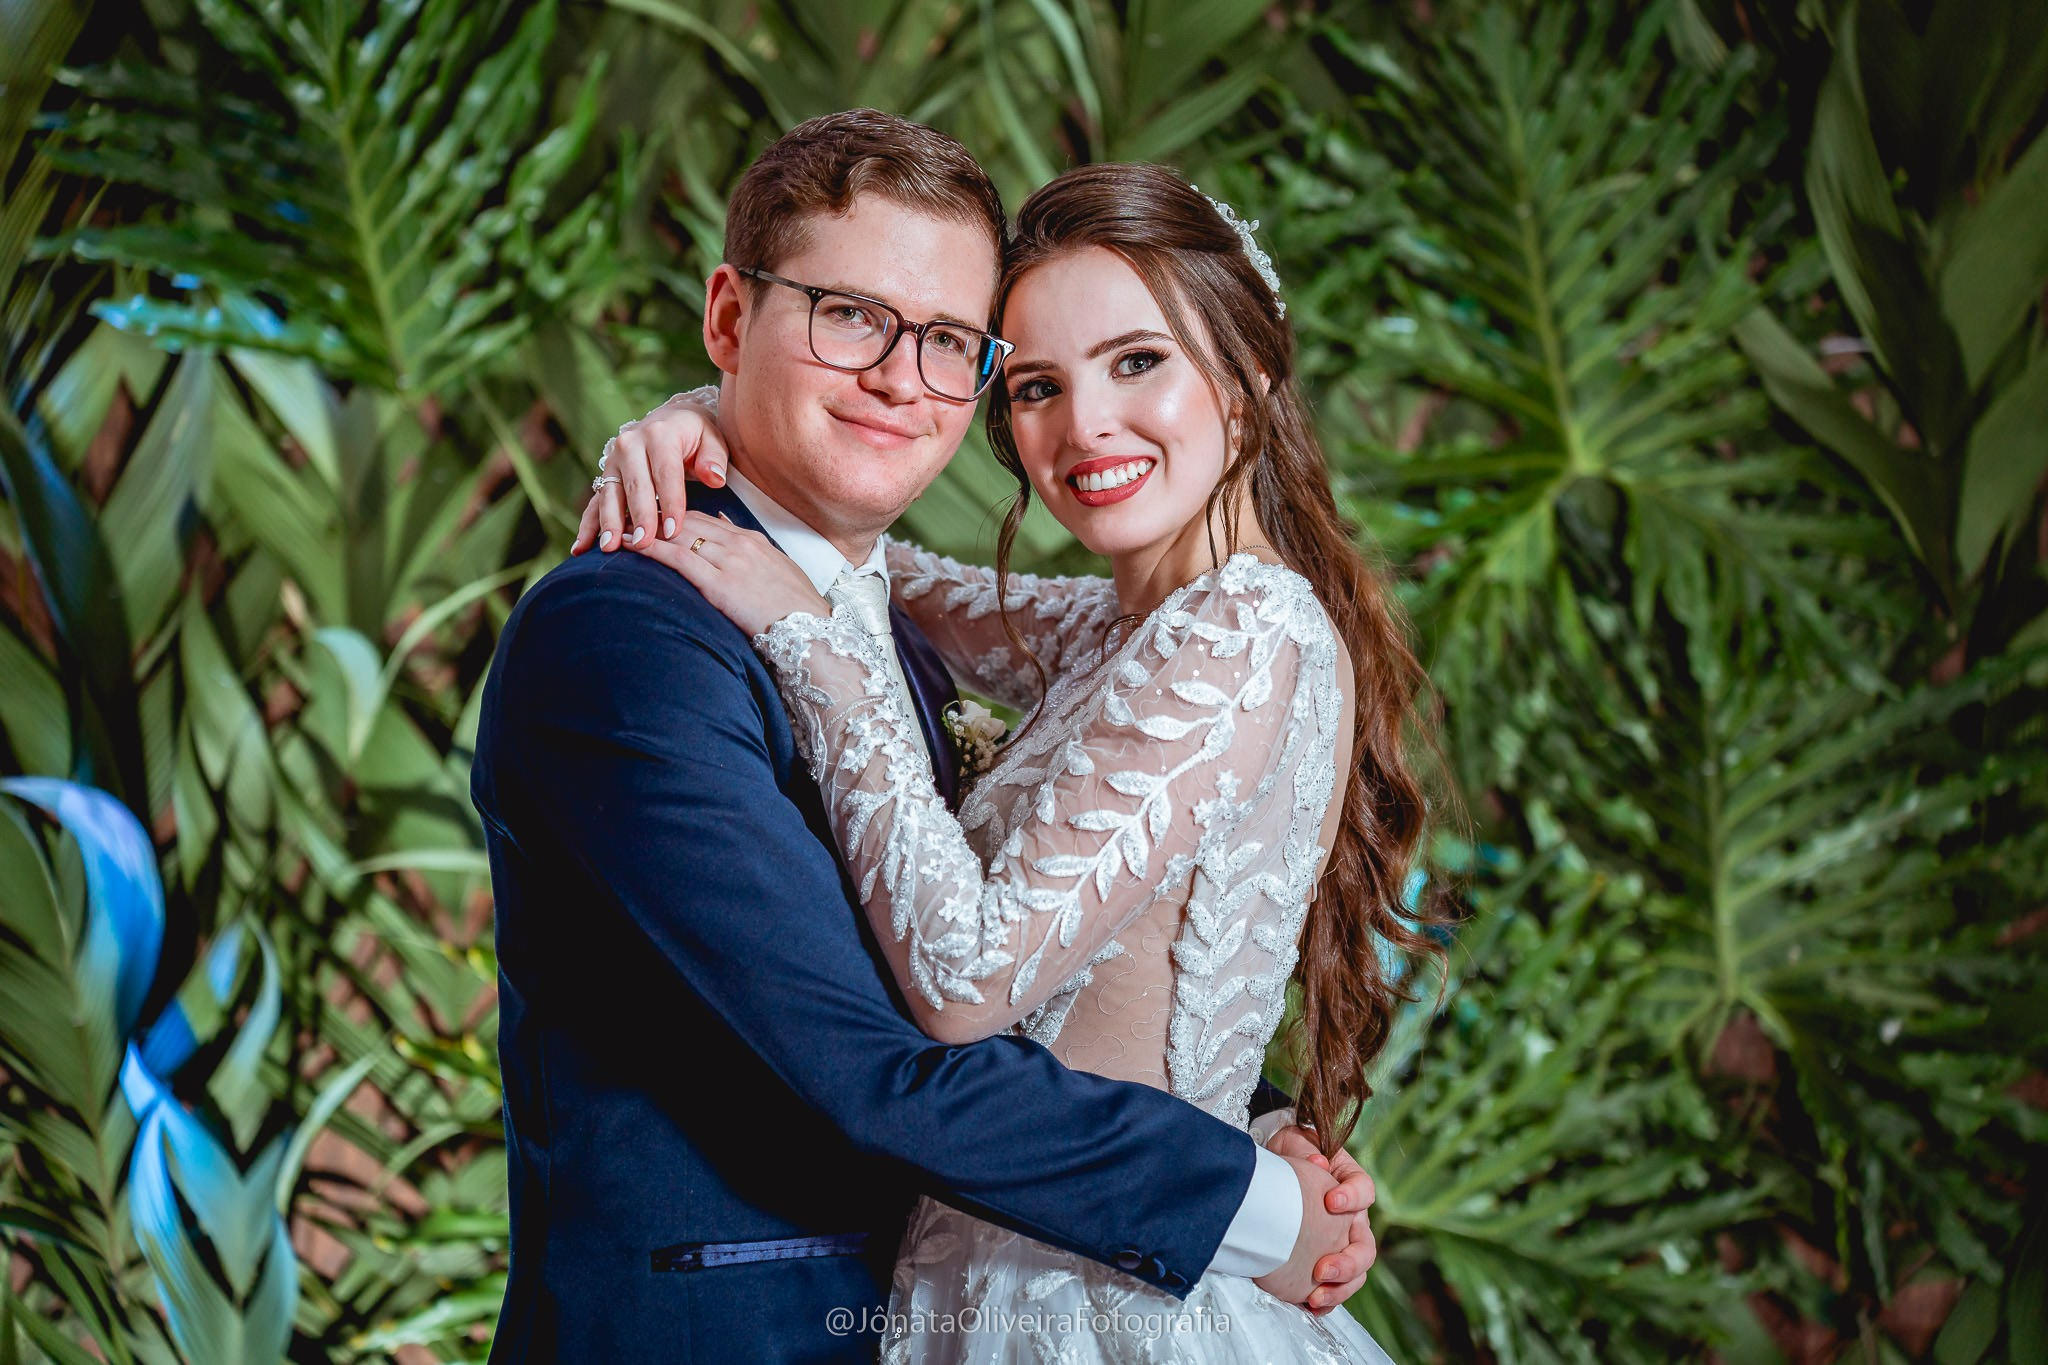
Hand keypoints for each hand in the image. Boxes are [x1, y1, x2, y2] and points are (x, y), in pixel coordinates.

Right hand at [571, 392, 730, 555]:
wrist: (672, 419)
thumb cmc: (697, 435)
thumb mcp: (713, 438)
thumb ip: (714, 458)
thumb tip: (714, 478)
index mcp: (660, 434)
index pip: (666, 473)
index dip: (670, 503)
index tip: (673, 531)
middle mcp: (630, 444)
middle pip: (636, 486)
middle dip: (639, 517)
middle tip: (643, 544)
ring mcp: (613, 460)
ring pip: (610, 494)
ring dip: (610, 523)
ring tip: (610, 548)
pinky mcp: (605, 475)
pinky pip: (595, 502)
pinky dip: (588, 525)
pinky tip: (581, 548)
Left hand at [637, 510, 829, 637]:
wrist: (812, 631)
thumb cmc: (796, 610)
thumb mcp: (777, 571)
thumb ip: (751, 552)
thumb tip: (725, 527)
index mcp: (753, 541)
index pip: (705, 519)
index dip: (675, 516)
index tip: (653, 517)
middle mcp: (739, 544)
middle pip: (688, 520)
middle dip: (655, 516)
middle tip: (625, 515)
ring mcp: (730, 562)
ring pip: (680, 534)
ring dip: (647, 528)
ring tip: (619, 526)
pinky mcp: (720, 584)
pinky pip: (679, 558)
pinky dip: (652, 548)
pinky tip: (632, 544)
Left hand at [1252, 1154, 1351, 1305]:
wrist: (1273, 1168)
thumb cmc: (1290, 1152)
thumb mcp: (1296, 1144)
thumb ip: (1306, 1152)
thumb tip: (1316, 1163)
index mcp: (1349, 1184)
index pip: (1364, 1190)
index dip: (1353, 1198)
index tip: (1331, 1201)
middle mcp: (1351, 1218)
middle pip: (1365, 1246)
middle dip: (1347, 1263)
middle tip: (1323, 1268)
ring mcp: (1339, 1241)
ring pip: (1356, 1274)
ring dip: (1339, 1288)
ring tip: (1316, 1295)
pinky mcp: (1321, 1260)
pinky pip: (1334, 1286)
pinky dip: (1326, 1299)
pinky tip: (1310, 1304)